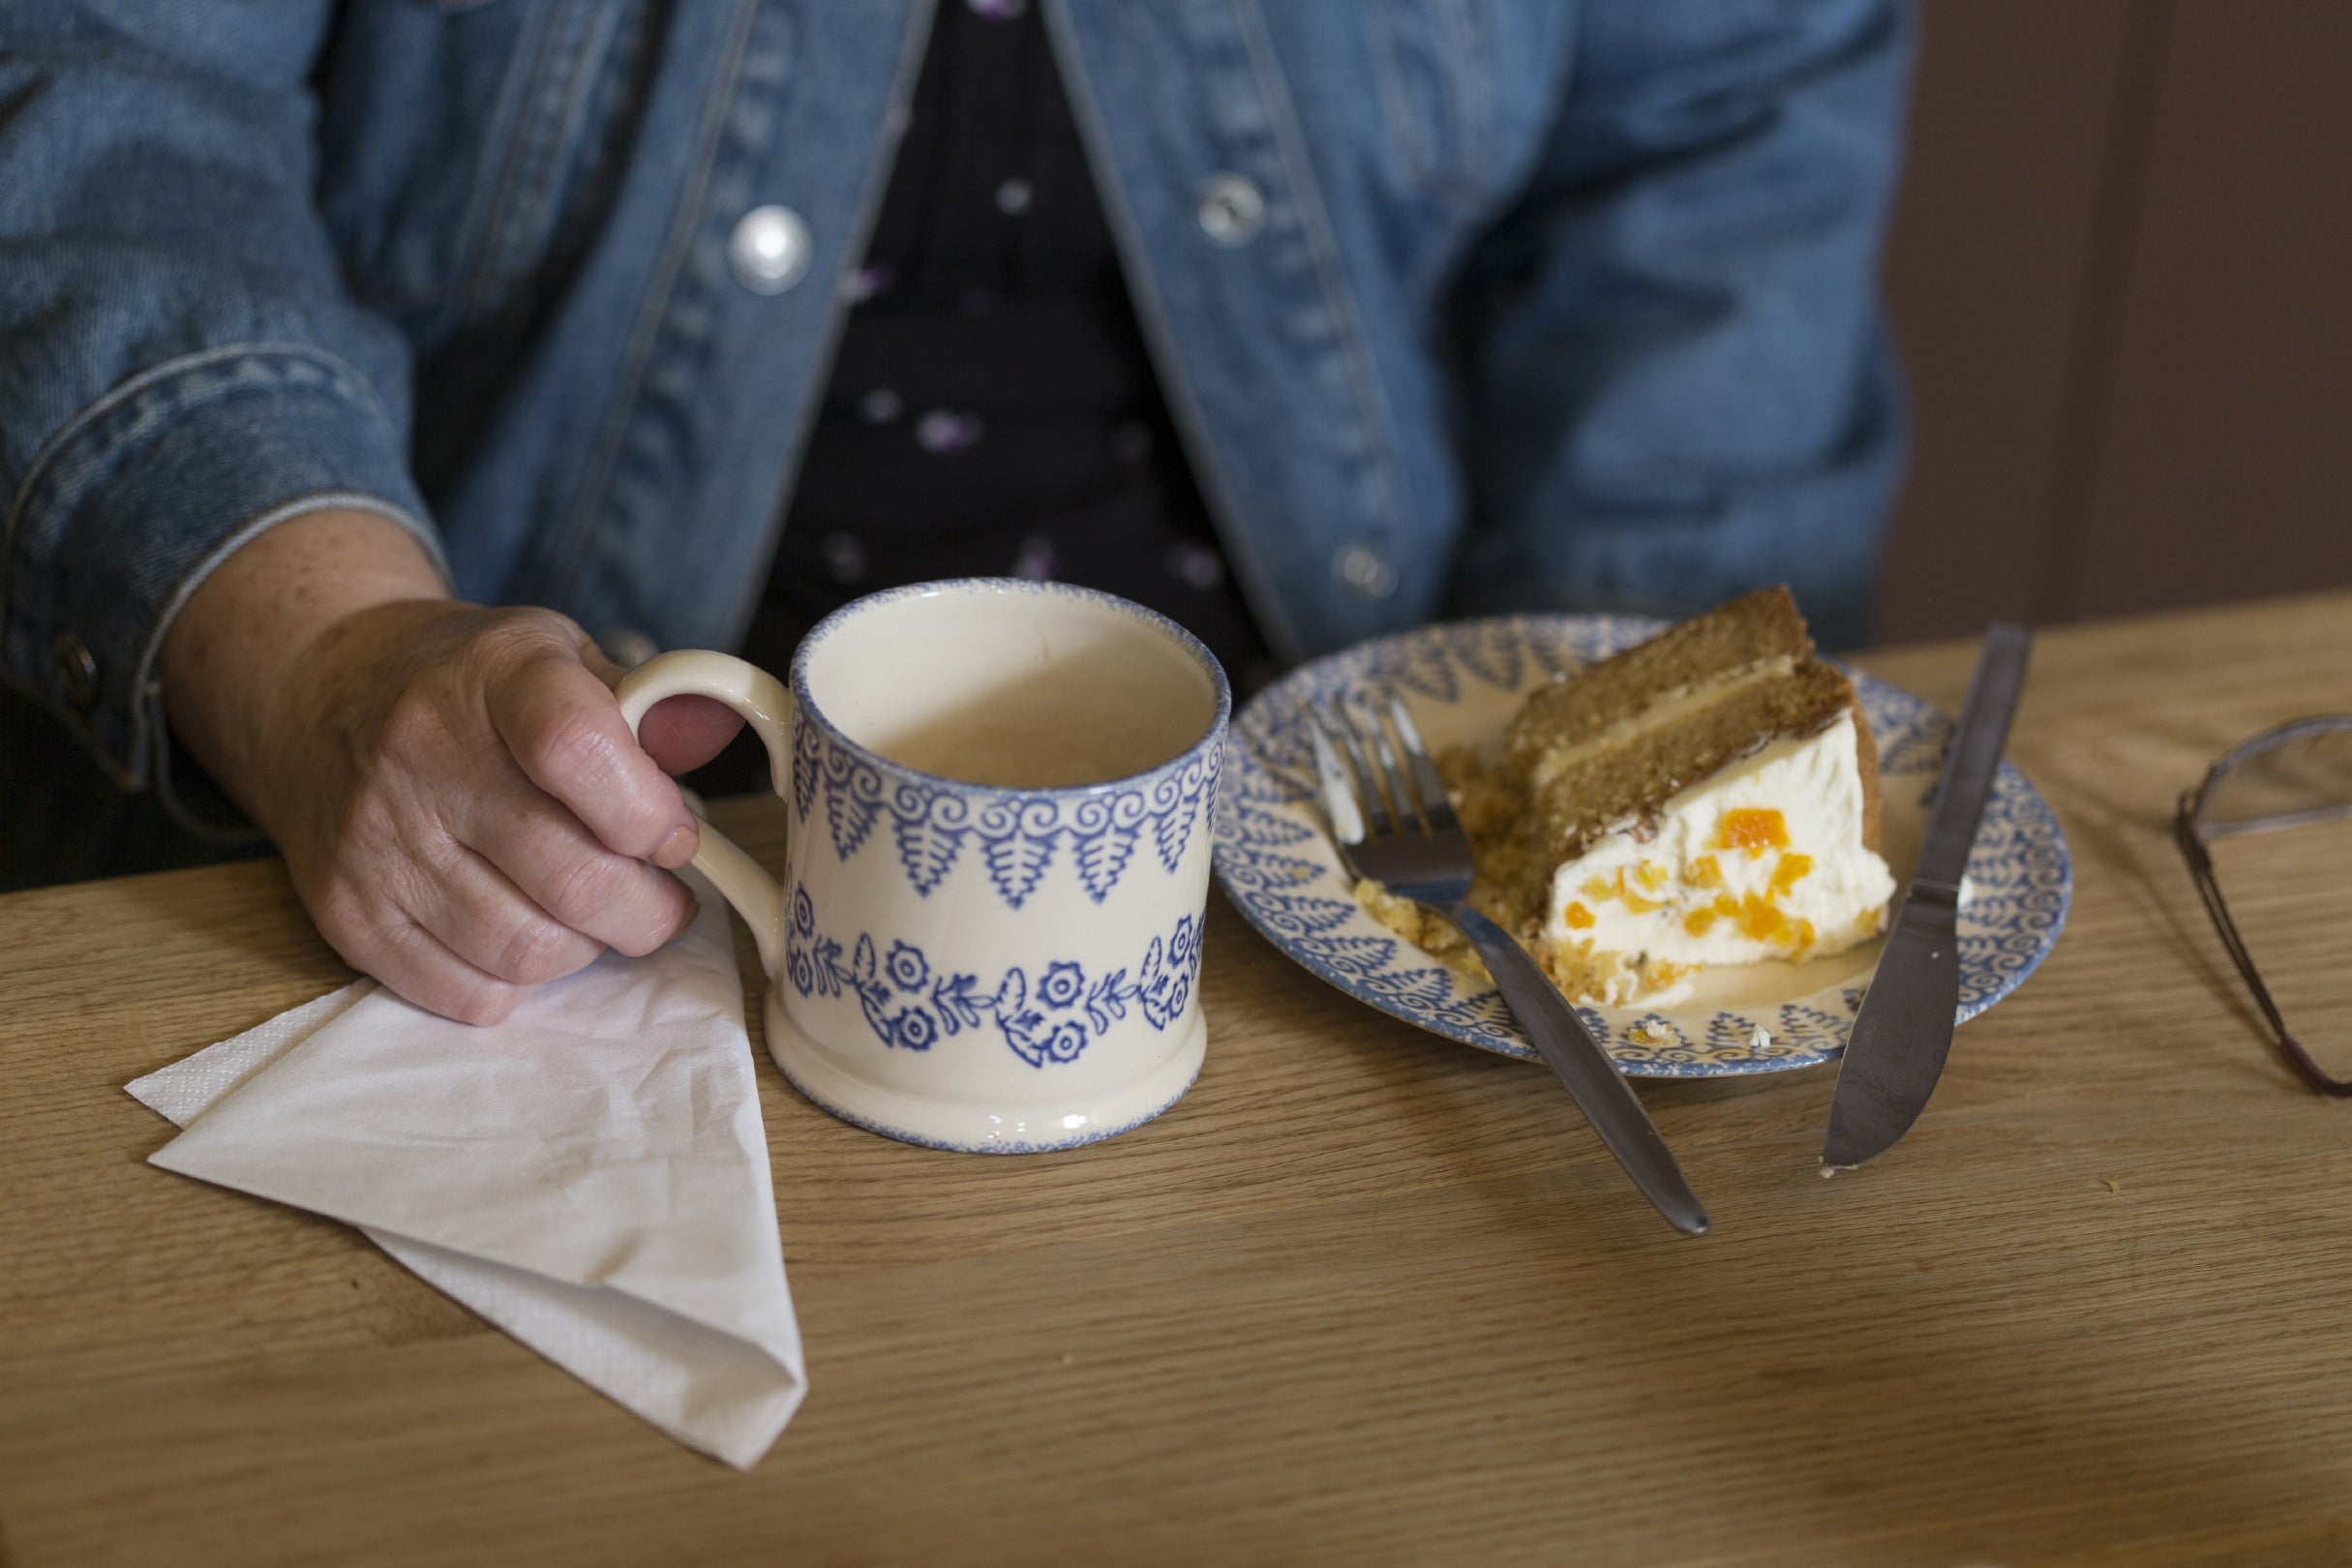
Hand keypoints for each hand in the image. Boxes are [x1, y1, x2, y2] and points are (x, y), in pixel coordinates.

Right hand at [163, 511, 744, 1022]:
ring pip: (527, 949)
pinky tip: (528, 931)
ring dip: (588, 948)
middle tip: (662, 899)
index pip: (577, 749)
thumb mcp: (562, 658)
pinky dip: (520, 981)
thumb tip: (722, 729)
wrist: (323, 693)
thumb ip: (651, 703)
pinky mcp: (345, 911)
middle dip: (647, 909)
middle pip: (571, 878)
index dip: (647, 814)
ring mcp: (374, 840)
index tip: (674, 836)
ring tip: (595, 914)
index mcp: (494, 677)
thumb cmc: (473, 688)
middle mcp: (420, 753)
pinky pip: (468, 992)